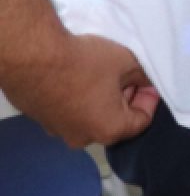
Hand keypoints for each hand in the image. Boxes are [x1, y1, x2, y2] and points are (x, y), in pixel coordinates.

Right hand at [5, 29, 158, 147]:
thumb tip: (147, 81)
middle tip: (130, 74)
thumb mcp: (127, 62)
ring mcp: (58, 130)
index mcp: (108, 130)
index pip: (141, 121)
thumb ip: (143, 76)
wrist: (33, 57)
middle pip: (115, 121)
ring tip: (106, 74)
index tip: (149, 80)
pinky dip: (80, 98)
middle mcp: (82, 138)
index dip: (150, 98)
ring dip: (103, 99)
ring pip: (91, 117)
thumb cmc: (85, 63)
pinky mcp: (41, 119)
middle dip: (126, 98)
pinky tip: (81, 77)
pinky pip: (70, 111)